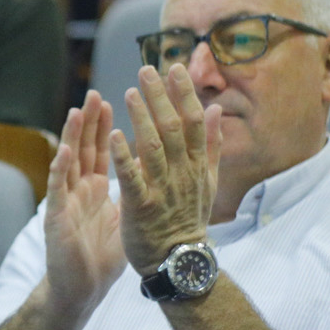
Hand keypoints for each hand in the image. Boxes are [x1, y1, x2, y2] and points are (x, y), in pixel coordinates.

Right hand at [40, 94, 129, 316]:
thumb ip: (133, 192)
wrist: (81, 290)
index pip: (102, 150)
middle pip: (84, 148)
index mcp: (95, 188)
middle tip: (95, 94)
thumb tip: (152, 172)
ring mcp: (65, 201)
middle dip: (90, 121)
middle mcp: (78, 189)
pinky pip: (59, 190)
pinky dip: (61, 169)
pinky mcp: (56, 218)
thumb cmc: (102, 256)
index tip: (118, 99)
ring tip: (78, 111)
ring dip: (72, 136)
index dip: (107, 126)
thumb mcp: (124, 217)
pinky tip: (64, 151)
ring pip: (68, 162)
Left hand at [112, 64, 221, 272]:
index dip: (184, 94)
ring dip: (142, 118)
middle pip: (174, 128)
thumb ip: (210, 144)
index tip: (174, 68)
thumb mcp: (207, 180)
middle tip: (145, 70)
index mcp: (198, 165)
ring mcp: (163, 190)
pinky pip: (133, 178)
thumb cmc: (189, 217)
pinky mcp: (142, 207)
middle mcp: (183, 174)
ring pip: (154, 148)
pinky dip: (124, 156)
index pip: (194, 121)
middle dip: (160, 97)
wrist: (180, 261)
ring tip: (129, 93)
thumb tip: (215, 109)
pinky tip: (114, 135)